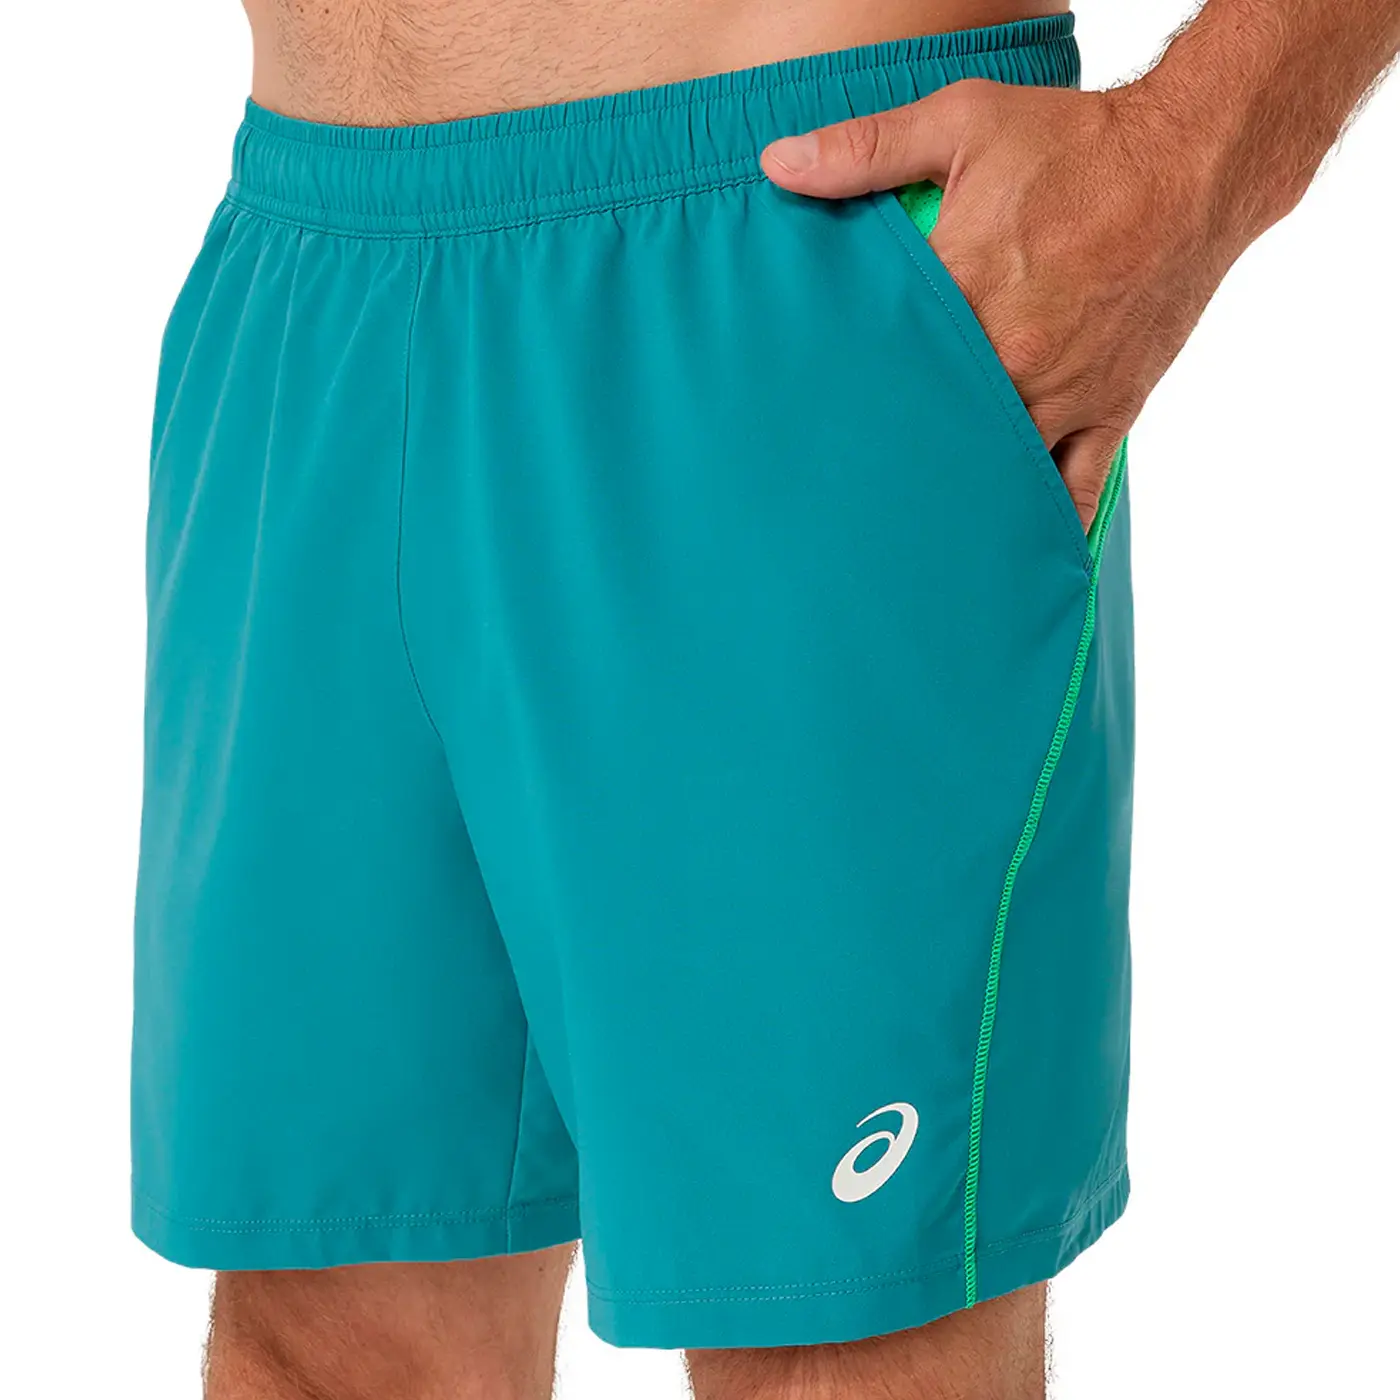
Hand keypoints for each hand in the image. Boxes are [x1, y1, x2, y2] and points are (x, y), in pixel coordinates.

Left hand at [762, 79, 1242, 527]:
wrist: (1199, 161)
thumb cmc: (1079, 142)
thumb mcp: (964, 123)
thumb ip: (865, 150)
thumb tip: (777, 164)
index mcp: (964, 295)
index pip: (884, 368)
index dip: (841, 400)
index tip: (802, 431)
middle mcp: (1013, 361)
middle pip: (933, 435)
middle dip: (889, 467)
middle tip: (839, 508)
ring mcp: (1064, 395)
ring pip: (996, 473)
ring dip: (954, 506)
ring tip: (903, 554)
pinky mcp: (1109, 411)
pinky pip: (1077, 489)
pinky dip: (1047, 527)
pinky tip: (1009, 569)